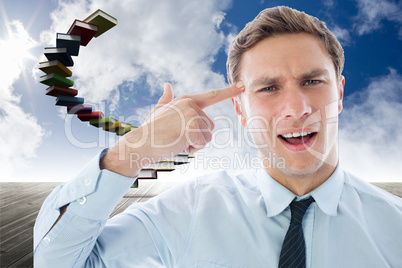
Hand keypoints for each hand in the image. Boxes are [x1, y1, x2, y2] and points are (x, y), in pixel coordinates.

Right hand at [102, 82, 244, 176]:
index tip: (242, 85)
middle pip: (210, 126)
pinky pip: (203, 143)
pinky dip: (192, 148)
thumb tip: (167, 85)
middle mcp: (191, 104)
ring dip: (194, 143)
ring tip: (177, 140)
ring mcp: (192, 115)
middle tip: (178, 136)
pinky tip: (179, 145)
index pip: (212, 95)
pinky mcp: (192, 128)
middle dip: (197, 136)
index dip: (228, 90)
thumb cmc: (150, 129)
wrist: (140, 143)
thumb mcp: (158, 110)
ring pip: (207, 136)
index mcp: (186, 100)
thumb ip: (166, 98)